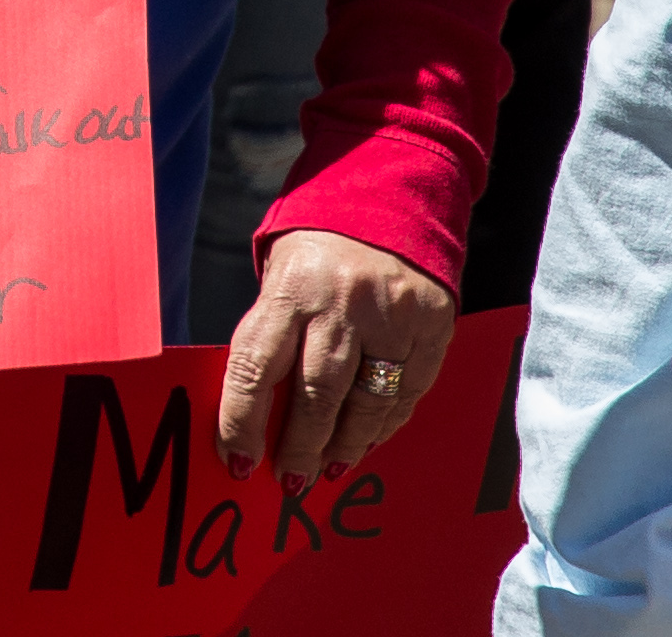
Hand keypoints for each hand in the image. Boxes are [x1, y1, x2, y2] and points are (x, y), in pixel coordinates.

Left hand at [218, 227, 450, 479]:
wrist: (390, 191)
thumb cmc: (317, 249)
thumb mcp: (280, 277)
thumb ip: (273, 336)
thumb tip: (256, 414)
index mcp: (291, 288)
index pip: (255, 367)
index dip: (243, 422)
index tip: (237, 462)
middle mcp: (343, 303)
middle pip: (317, 395)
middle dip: (300, 447)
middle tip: (291, 479)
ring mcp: (394, 316)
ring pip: (368, 402)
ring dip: (346, 445)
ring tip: (329, 469)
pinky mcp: (433, 324)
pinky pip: (409, 391)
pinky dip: (386, 423)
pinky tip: (368, 440)